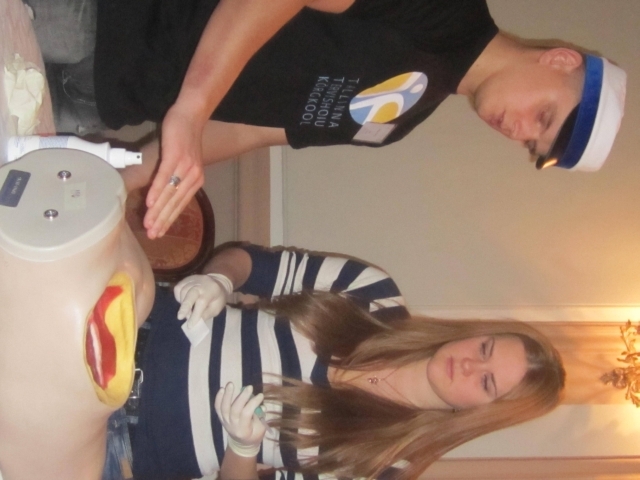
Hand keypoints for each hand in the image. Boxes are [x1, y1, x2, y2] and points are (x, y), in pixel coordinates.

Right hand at [143, 105, 204, 238]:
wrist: (190, 116)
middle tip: (151, 236)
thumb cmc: (184, 139)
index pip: (181, 206)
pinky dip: (157, 191)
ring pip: (170, 194)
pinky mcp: (175, 156)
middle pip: (175, 204)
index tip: (158, 234)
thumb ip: (175, 180)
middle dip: (162, 221)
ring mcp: (185, 167)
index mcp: (196, 181)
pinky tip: (150, 203)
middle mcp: (193, 177)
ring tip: (147, 224)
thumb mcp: (183, 163)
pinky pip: (165, 177)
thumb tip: (161, 198)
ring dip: (158, 211)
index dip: (169, 221)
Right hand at [174, 274, 233, 325]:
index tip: (190, 325)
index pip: (202, 301)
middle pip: (191, 293)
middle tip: (180, 317)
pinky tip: (183, 302)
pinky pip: (178, 288)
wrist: (217, 283)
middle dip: (185, 306)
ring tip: (186, 312)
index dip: (195, 313)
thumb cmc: (217, 299)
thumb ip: (206, 314)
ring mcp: (193, 279)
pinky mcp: (186, 279)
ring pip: (182, 291)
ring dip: (182, 304)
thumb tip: (194, 322)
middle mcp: (202, 282)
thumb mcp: (216, 308)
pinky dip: (178, 297)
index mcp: (213, 289)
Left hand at [214, 383, 266, 456]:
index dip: (253, 403)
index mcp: (243, 430)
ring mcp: (225, 421)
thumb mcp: (261, 429)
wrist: (241, 443)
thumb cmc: (254, 434)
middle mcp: (232, 425)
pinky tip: (222, 388)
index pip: (246, 414)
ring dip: (227, 395)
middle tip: (250, 387)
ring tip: (231, 384)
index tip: (261, 395)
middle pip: (234, 410)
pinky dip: (218, 398)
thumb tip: (263, 406)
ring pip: (223, 408)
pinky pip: (217, 407)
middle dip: (242, 397)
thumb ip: (261, 418)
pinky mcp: (221, 417)